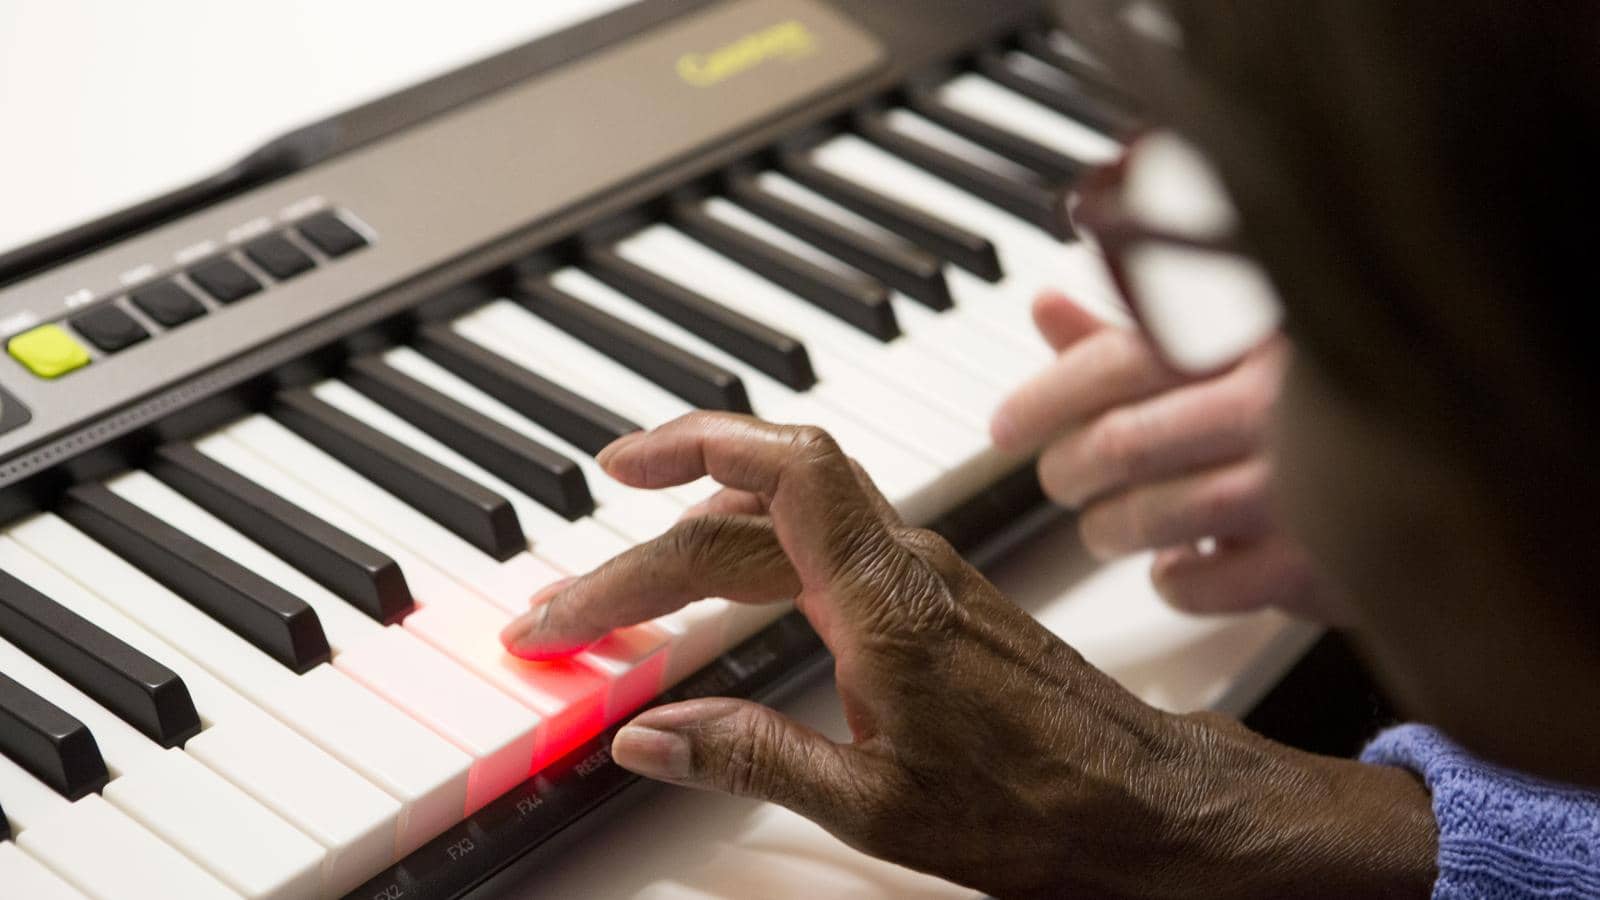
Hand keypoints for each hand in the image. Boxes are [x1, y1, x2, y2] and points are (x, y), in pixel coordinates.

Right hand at [500, 413, 1435, 898]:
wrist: (1141, 802)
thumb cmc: (1035, 802)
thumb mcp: (873, 803)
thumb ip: (749, 757)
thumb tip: (646, 738)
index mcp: (884, 600)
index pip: (779, 469)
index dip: (691, 447)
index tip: (616, 469)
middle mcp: (903, 564)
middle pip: (755, 504)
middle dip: (650, 544)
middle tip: (573, 607)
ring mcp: (920, 573)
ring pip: (789, 515)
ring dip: (699, 535)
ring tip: (626, 584)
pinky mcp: (930, 594)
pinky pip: (823, 541)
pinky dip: (752, 550)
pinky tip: (724, 585)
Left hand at [992, 292, 1342, 622]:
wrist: (1444, 467)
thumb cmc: (1319, 407)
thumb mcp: (1233, 347)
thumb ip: (1138, 334)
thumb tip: (1047, 309)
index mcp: (1254, 336)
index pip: (1118, 359)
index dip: (1045, 398)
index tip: (1007, 427)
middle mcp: (1279, 404)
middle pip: (1121, 444)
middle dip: (1068, 471)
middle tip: (1062, 480)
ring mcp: (1300, 486)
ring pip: (1149, 517)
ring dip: (1107, 529)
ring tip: (1108, 526)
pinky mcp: (1316, 564)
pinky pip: (1200, 585)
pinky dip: (1171, 581)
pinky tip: (1179, 564)